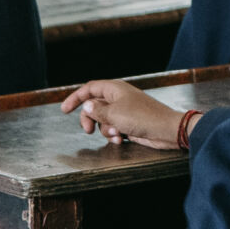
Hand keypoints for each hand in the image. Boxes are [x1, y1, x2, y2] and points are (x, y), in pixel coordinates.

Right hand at [62, 79, 194, 147]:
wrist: (165, 130)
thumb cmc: (142, 117)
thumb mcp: (114, 114)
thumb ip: (97, 110)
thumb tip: (86, 106)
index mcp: (115, 89)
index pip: (89, 88)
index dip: (76, 98)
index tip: (64, 110)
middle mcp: (118, 98)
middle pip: (93, 106)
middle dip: (89, 119)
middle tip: (87, 130)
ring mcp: (123, 112)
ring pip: (103, 120)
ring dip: (105, 130)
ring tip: (116, 134)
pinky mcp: (128, 124)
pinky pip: (113, 129)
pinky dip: (114, 135)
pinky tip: (120, 139)